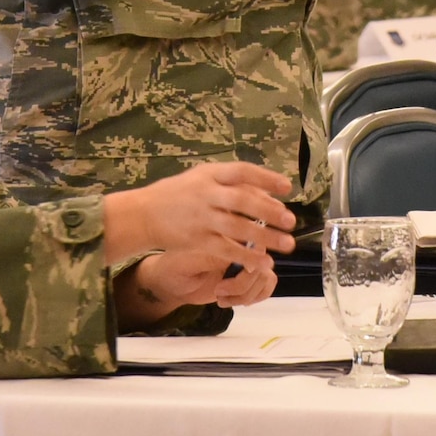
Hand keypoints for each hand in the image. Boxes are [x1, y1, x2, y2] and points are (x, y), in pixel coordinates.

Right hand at [103, 161, 295, 268]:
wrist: (144, 214)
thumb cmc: (178, 194)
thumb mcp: (201, 178)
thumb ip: (230, 183)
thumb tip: (267, 194)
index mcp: (209, 175)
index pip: (241, 171)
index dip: (265, 178)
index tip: (287, 187)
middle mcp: (206, 194)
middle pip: (243, 200)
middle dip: (270, 210)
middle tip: (291, 221)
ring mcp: (201, 218)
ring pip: (238, 227)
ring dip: (265, 237)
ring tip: (287, 244)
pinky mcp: (197, 240)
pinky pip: (226, 250)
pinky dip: (247, 256)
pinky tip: (264, 263)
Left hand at [147, 250, 280, 309]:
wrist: (170, 284)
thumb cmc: (174, 267)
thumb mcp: (190, 261)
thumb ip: (216, 258)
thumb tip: (243, 258)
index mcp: (225, 233)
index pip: (252, 240)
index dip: (253, 258)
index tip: (241, 273)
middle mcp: (239, 245)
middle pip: (263, 262)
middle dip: (244, 283)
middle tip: (219, 290)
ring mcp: (244, 261)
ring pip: (266, 276)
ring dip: (246, 293)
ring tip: (221, 297)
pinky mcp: (246, 277)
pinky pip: (267, 285)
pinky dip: (255, 297)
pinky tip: (234, 301)